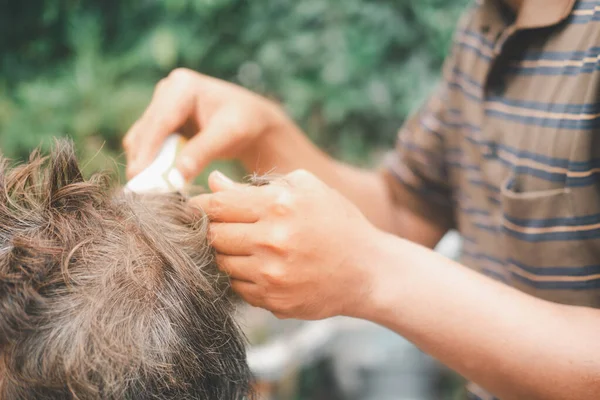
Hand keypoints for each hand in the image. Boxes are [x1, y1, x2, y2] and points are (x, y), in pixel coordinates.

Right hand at [123, 68, 289, 179]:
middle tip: (140, 191)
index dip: (147, 149)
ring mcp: (161, 106)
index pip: (160, 121)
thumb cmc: (245, 123)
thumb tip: (175, 176)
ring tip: (148, 191)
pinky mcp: (160, 123)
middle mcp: (166, 91)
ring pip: (140, 139)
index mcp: (182, 85)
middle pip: (145, 130)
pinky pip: (146, 146)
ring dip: (143, 164)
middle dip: (142, 160)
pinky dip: (150, 164)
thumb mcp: (229, 134)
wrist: (252, 122)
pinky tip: (156, 183)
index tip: (138, 175)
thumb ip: (202, 152)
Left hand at [193, 169, 383, 319]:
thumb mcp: (305, 188)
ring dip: (225, 254)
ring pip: (221, 263)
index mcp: (279, 206)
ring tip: (242, 246)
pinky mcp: (274, 301)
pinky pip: (237, 288)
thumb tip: (214, 182)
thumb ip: (256, 184)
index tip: (190, 207)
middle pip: (213, 235)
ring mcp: (272, 275)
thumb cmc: (337, 221)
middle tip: (218, 227)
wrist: (367, 271)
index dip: (197, 205)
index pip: (217, 205)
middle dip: (210, 230)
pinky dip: (240, 276)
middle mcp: (272, 240)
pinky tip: (257, 266)